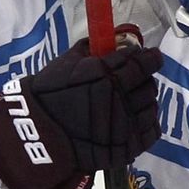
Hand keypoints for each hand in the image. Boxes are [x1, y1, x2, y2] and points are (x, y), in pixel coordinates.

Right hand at [0, 25, 162, 188]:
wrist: (36, 131)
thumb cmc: (50, 92)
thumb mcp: (68, 61)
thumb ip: (94, 49)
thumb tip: (117, 40)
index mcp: (106, 75)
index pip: (142, 62)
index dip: (151, 58)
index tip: (151, 56)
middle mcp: (119, 99)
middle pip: (149, 85)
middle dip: (144, 79)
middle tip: (136, 79)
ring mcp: (123, 126)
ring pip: (151, 107)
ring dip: (145, 101)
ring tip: (134, 100)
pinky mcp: (124, 148)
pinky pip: (151, 132)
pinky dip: (148, 123)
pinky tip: (136, 119)